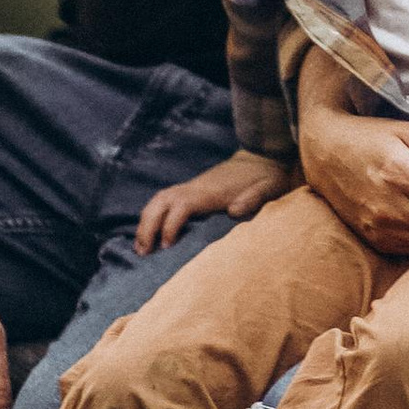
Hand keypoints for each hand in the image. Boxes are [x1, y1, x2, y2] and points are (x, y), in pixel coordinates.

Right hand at [134, 148, 291, 252]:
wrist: (262, 156)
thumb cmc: (266, 176)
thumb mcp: (268, 187)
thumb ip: (253, 198)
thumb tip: (234, 211)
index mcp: (210, 191)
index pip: (180, 206)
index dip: (170, 226)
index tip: (167, 247)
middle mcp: (195, 187)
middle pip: (160, 202)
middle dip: (147, 226)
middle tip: (142, 252)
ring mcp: (192, 186)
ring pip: (159, 199)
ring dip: (146, 221)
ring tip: (140, 247)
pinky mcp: (192, 189)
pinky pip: (164, 200)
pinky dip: (153, 215)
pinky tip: (151, 232)